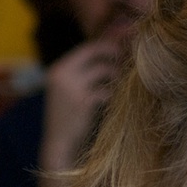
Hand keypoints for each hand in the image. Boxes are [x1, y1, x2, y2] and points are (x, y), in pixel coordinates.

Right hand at [40, 38, 119, 171]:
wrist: (59, 142)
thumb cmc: (69, 115)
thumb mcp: (72, 88)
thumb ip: (86, 70)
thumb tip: (111, 49)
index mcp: (58, 69)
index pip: (85, 47)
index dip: (106, 44)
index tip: (122, 44)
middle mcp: (62, 74)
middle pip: (94, 50)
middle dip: (114, 50)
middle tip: (127, 56)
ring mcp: (71, 87)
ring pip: (103, 68)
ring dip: (116, 73)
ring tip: (121, 81)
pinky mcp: (83, 102)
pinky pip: (107, 89)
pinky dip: (113, 92)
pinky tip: (114, 98)